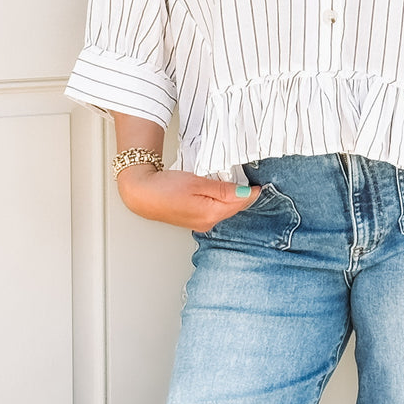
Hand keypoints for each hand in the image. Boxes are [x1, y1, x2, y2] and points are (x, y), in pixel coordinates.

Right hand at [116, 165, 261, 230]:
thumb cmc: (165, 187)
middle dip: (245, 196)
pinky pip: (216, 210)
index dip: (252, 192)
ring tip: (242, 184)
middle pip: (234, 208)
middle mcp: (207, 222)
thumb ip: (223, 189)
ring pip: (225, 209)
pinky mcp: (194, 219)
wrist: (141, 193)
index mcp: (210, 214)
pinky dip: (223, 201)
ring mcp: (200, 223)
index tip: (261, 182)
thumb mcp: (198, 183)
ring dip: (234, 198)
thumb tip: (246, 193)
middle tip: (255, 180)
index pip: (240, 203)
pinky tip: (223, 192)